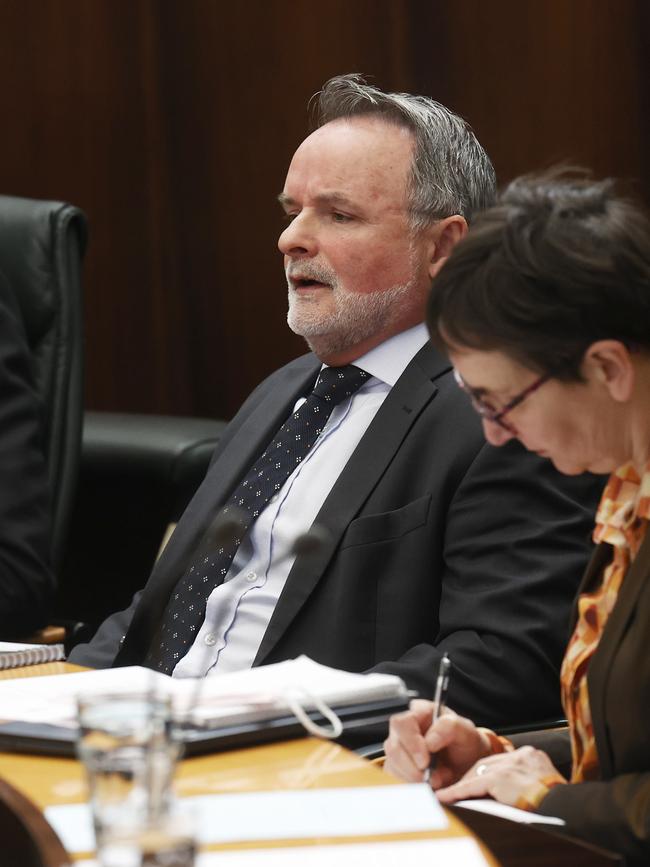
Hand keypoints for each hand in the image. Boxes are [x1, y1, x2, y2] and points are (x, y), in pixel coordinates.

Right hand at [384, 700, 491, 788]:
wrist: (465, 767)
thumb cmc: (465, 745)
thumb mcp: (466, 732)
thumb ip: (449, 728)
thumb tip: (429, 741)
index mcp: (419, 712)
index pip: (403, 723)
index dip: (411, 743)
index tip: (426, 762)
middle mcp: (404, 728)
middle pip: (393, 746)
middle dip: (413, 767)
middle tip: (434, 778)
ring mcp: (397, 746)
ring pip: (393, 764)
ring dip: (415, 778)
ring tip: (437, 780)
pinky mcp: (396, 765)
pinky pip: (394, 778)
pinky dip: (412, 784)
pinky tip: (428, 783)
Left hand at [435, 745, 563, 805]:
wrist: (568, 810)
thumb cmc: (560, 805)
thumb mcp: (545, 788)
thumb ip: (528, 783)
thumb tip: (514, 794)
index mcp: (533, 756)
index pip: (502, 763)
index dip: (487, 774)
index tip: (476, 783)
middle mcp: (521, 755)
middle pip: (488, 765)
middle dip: (472, 778)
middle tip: (458, 790)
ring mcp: (511, 765)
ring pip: (479, 773)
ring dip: (463, 786)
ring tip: (449, 795)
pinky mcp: (501, 777)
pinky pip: (473, 785)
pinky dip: (458, 792)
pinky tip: (446, 797)